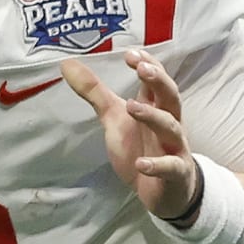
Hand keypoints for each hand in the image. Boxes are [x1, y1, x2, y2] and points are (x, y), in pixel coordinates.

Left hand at [63, 47, 199, 220]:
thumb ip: (94, 93)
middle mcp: (168, 121)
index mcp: (155, 106)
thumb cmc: (141, 147)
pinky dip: (158, 165)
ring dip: (153, 116)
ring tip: (131, 107)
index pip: (157, 79)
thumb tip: (67, 64)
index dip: (147, 64)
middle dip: (158, 80)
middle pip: (170, 96)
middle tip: (142, 69)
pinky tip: (142, 164)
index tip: (130, 54)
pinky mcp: (176, 173)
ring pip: (171, 126)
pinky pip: (171, 166)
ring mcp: (174, 147)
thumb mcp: (114, 118)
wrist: (162, 190)